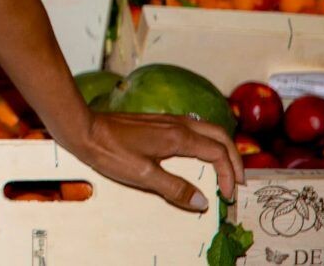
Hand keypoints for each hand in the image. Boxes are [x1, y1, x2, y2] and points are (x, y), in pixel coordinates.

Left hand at [62, 111, 245, 212]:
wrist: (84, 129)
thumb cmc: (110, 151)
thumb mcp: (143, 176)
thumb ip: (175, 189)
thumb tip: (203, 202)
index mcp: (178, 137)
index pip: (218, 152)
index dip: (229, 174)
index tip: (227, 195)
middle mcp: (178, 124)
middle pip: (220, 135)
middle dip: (234, 158)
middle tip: (239, 181)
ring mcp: (168, 120)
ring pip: (207, 129)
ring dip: (221, 148)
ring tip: (226, 169)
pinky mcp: (158, 122)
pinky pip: (193, 128)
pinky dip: (206, 142)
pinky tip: (199, 154)